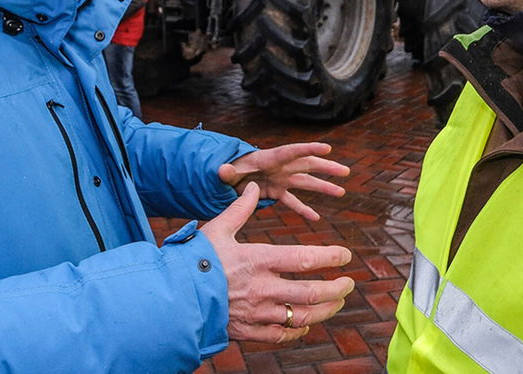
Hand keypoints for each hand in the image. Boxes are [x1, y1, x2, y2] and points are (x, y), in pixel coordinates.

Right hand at [201, 182, 354, 342]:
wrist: (173, 296)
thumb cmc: (193, 260)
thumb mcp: (216, 229)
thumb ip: (239, 209)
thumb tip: (253, 186)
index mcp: (258, 259)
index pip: (305, 258)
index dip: (331, 257)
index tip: (345, 255)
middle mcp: (263, 288)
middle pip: (312, 293)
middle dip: (337, 289)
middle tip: (348, 284)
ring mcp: (257, 312)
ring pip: (302, 316)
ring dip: (325, 311)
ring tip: (336, 303)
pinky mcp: (248, 330)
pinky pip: (281, 335)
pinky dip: (298, 331)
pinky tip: (305, 325)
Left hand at [219, 142, 348, 220]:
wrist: (226, 175)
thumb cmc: (228, 168)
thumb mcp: (227, 170)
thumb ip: (227, 171)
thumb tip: (222, 170)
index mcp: (269, 159)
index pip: (292, 152)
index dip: (309, 149)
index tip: (327, 148)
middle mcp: (279, 168)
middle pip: (306, 165)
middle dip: (326, 168)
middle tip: (345, 171)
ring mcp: (280, 180)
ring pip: (306, 182)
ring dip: (323, 187)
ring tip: (341, 192)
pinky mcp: (276, 192)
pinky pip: (293, 201)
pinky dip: (303, 209)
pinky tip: (316, 218)